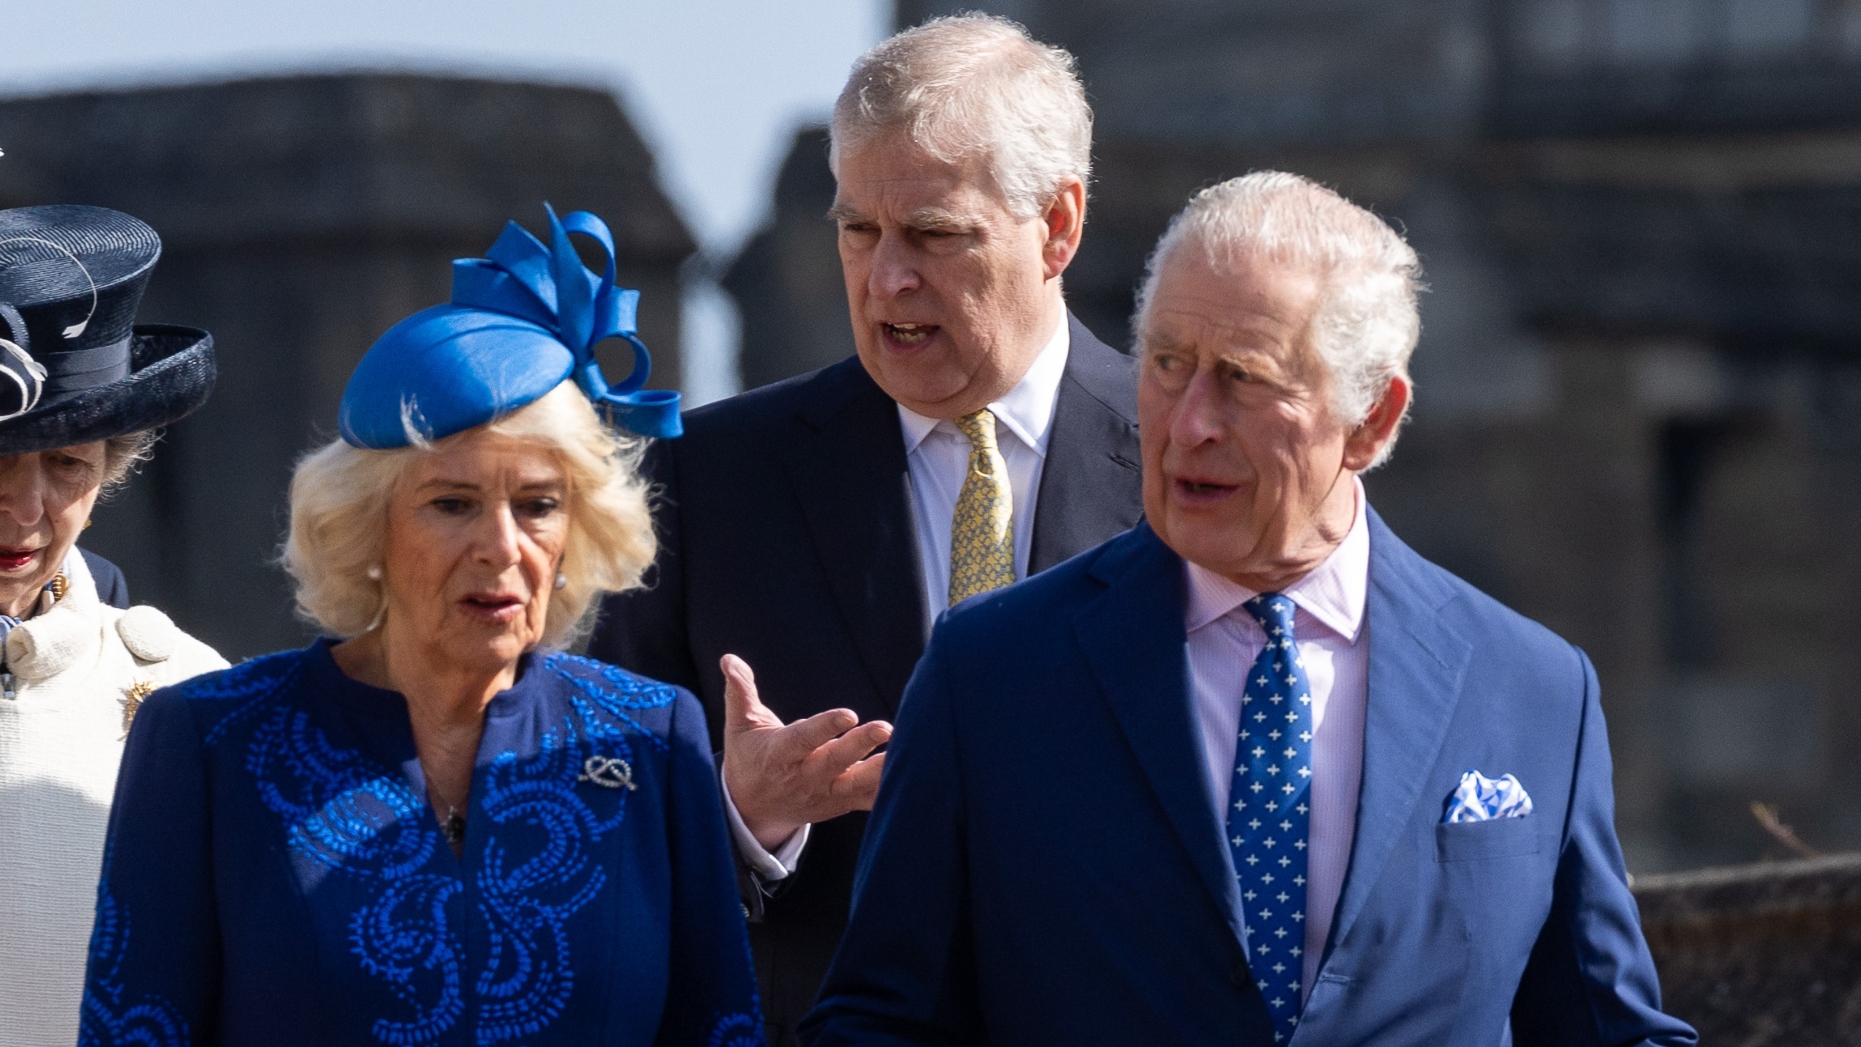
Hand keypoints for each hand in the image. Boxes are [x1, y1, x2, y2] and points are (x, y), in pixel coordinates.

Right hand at [720, 653, 891, 852]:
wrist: (751, 808)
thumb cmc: (748, 757)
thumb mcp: (739, 726)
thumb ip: (740, 692)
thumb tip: (729, 658)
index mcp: (779, 755)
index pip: (803, 741)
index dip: (824, 728)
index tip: (847, 714)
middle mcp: (803, 777)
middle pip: (834, 762)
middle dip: (858, 745)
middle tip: (884, 727)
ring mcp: (824, 793)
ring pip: (856, 783)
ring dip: (881, 769)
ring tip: (906, 750)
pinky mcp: (840, 803)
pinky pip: (869, 799)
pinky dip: (889, 789)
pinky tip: (912, 773)